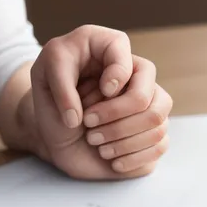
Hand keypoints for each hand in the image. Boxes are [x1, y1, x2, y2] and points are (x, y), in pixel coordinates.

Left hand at [22, 25, 172, 179]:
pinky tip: (111, 159)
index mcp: (108, 47)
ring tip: (94, 142)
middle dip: (114, 115)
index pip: (125, 52)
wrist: (55, 133)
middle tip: (87, 123)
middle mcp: (135, 72)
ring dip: (122, 138)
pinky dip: (133, 157)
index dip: (116, 75)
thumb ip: (60, 91)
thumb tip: (77, 117)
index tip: (101, 91)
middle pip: (146, 94)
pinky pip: (161, 144)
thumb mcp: (45, 87)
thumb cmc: (51, 103)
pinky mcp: (152, 130)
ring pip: (156, 120)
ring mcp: (149, 102)